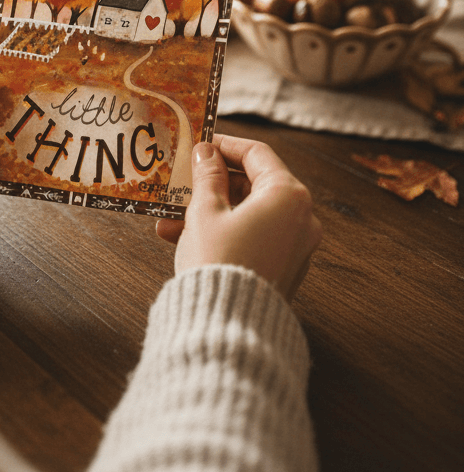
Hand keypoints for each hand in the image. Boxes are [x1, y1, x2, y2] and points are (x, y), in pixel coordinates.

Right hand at [156, 134, 321, 301]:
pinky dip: (224, 232)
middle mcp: (301, 218)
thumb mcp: (205, 211)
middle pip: (253, 185)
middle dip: (212, 184)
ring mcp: (296, 246)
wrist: (228, 326)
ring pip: (249, 214)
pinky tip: (183, 238)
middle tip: (183, 180)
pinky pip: (253, 237)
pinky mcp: (284, 268)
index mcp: (288, 196)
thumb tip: (206, 153)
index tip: (201, 144)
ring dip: (211, 211)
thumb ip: (207, 176)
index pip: (256, 154)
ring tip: (170, 218)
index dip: (225, 145)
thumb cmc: (219, 262)